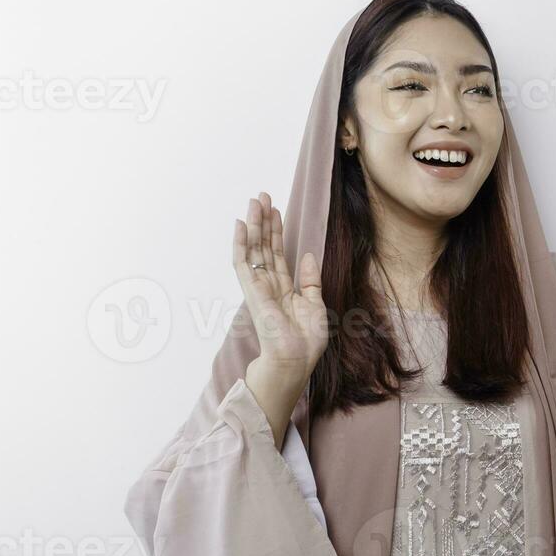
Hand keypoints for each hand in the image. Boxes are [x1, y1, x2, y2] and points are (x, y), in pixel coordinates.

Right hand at [231, 192, 328, 376]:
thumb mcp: (316, 304)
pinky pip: (242, 263)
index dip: (276, 231)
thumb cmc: (305, 341)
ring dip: (253, 224)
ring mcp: (258, 287)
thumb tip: (306, 255)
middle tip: (262, 195)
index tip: (276, 209)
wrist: (295, 361)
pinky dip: (240, 243)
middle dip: (263, 220)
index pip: (277, 253)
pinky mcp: (251, 291)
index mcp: (283, 289)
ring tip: (254, 201)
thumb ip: (310, 280)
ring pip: (253, 249)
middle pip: (264, 246)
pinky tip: (240, 224)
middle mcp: (268, 285)